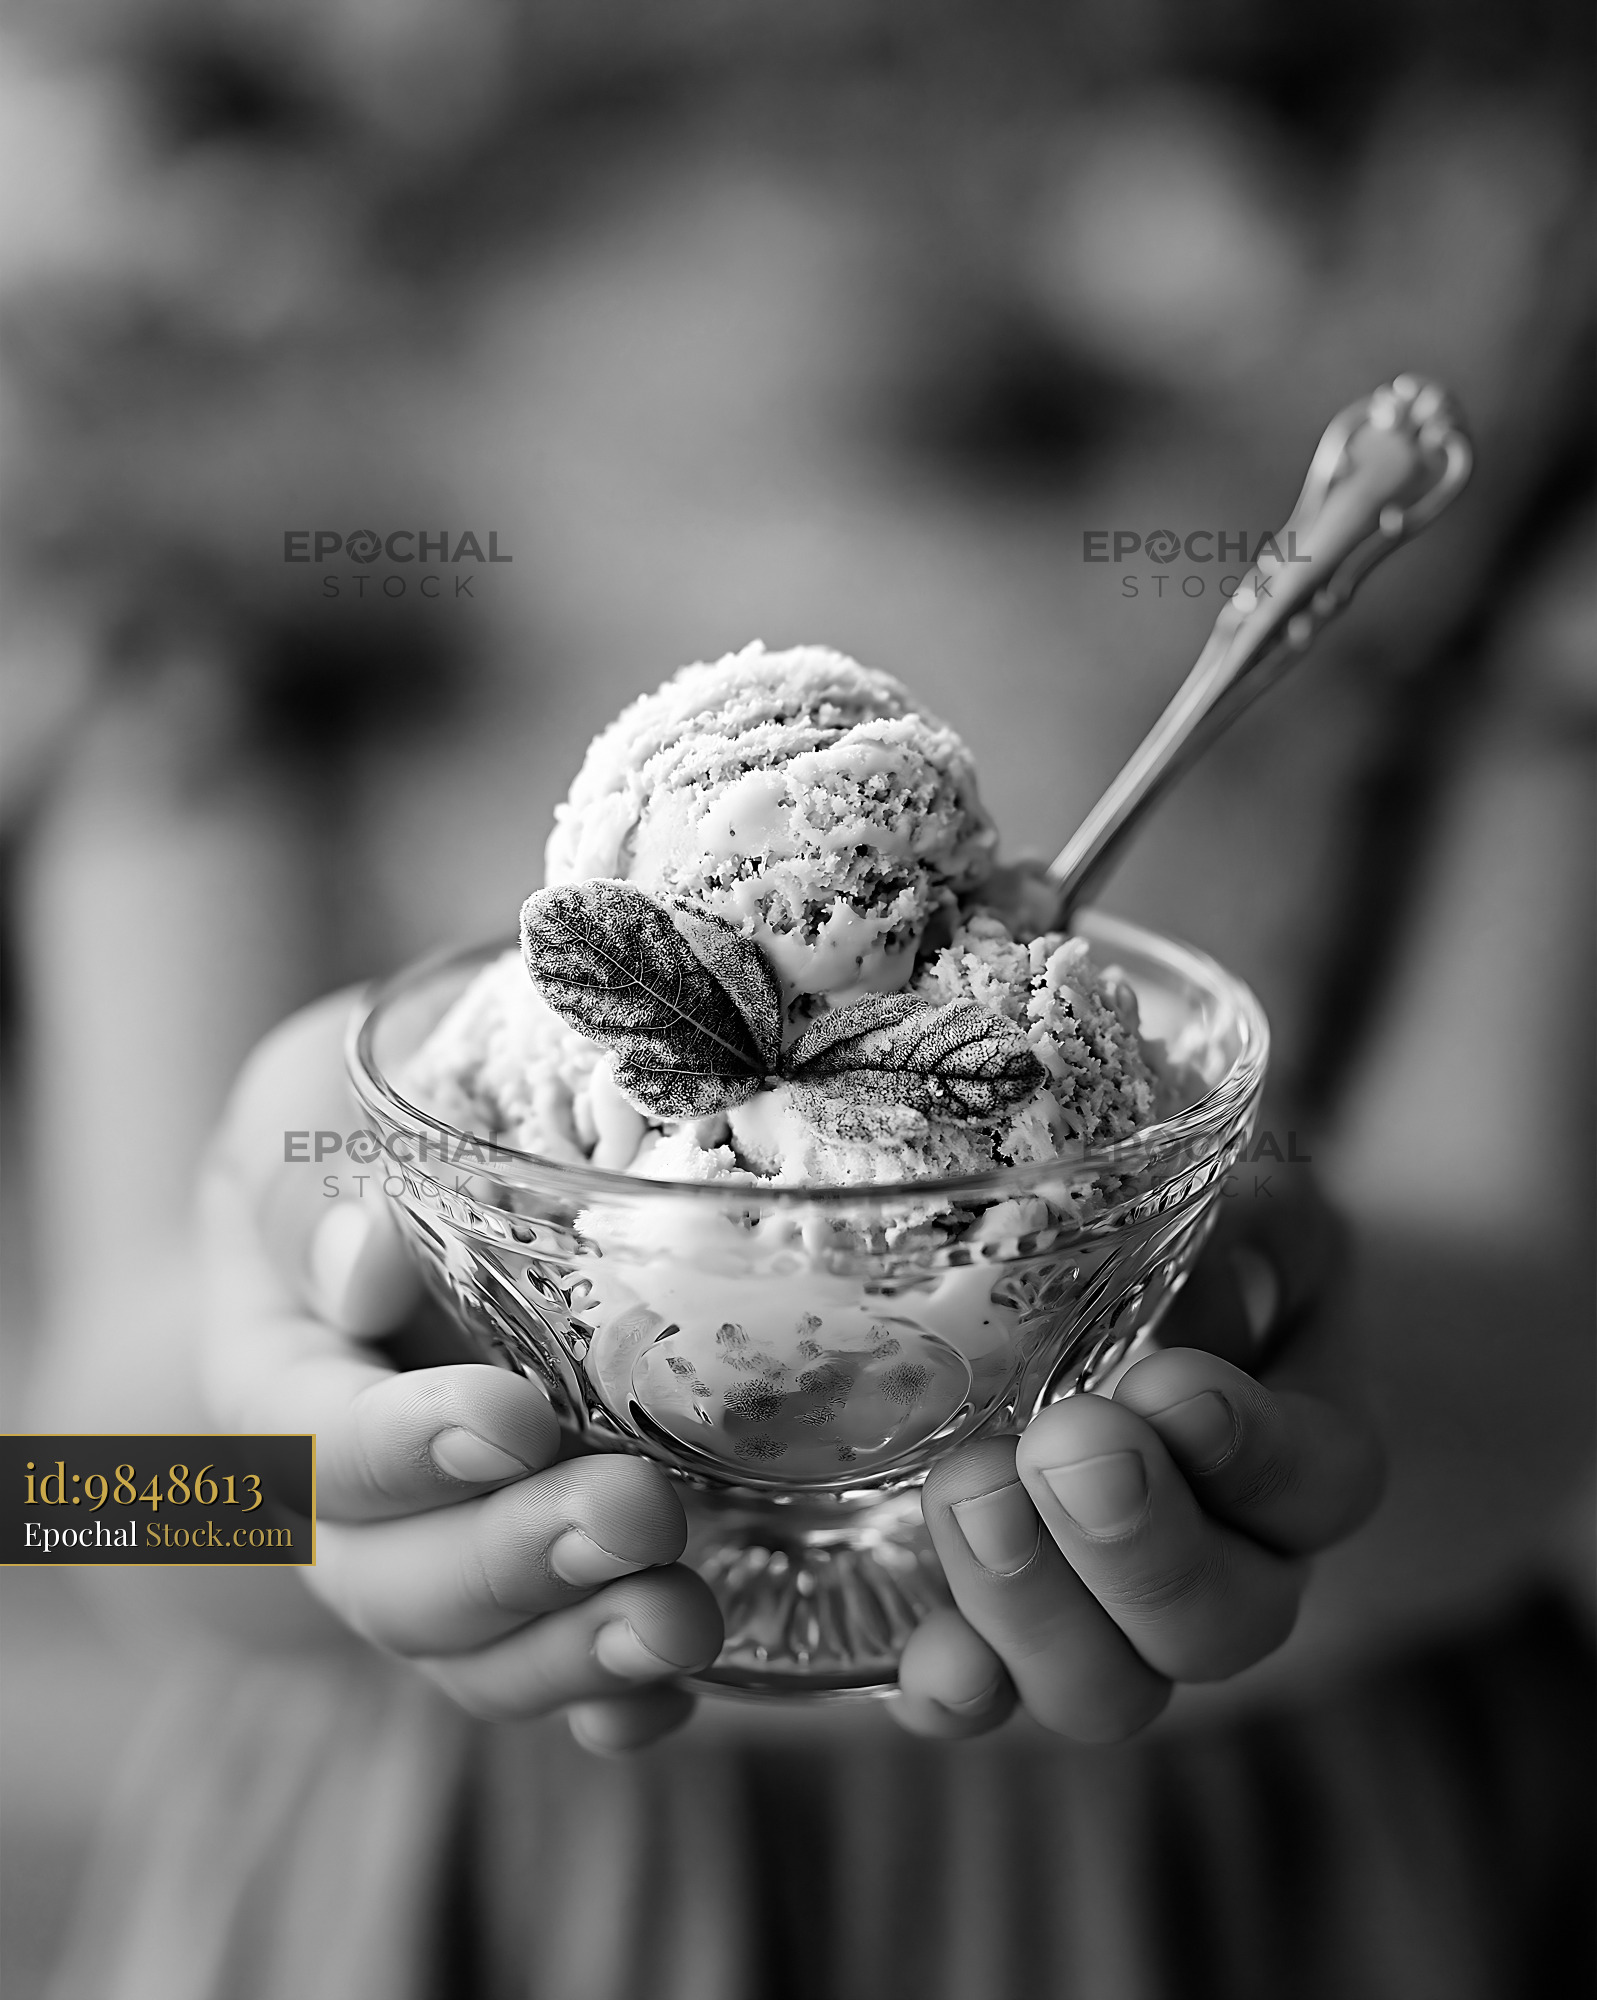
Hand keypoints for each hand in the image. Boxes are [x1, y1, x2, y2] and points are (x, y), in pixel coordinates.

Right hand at [197, 992, 722, 1753]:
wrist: (426, 1180)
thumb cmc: (373, 1121)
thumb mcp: (318, 1099)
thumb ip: (318, 1173)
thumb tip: (367, 1266)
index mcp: (281, 1370)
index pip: (317, 1440)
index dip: (404, 1448)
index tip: (508, 1421)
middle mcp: (351, 1496)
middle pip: (398, 1577)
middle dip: (514, 1561)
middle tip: (633, 1515)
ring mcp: (447, 1550)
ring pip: (477, 1651)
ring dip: (576, 1648)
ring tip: (683, 1622)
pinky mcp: (542, 1580)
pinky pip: (556, 1676)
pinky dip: (611, 1700)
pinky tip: (676, 1690)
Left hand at [894, 1171, 1383, 1739]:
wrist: (1111, 1318)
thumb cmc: (1196, 1260)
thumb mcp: (1252, 1219)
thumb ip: (1259, 1232)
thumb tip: (1229, 1258)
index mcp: (1306, 1463)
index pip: (1318, 1485)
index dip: (1255, 1452)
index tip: (1173, 1382)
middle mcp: (1229, 1573)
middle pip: (1218, 1622)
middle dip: (1137, 1541)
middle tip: (1064, 1442)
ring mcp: (1115, 1629)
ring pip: (1112, 1688)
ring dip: (1034, 1604)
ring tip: (970, 1491)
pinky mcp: (1003, 1643)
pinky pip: (993, 1703)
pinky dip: (961, 1692)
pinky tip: (929, 1657)